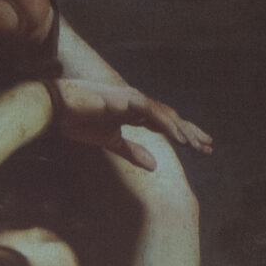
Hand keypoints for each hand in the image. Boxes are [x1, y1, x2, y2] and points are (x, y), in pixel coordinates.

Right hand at [50, 79, 212, 171]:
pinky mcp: (126, 100)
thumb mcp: (109, 141)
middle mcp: (138, 102)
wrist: (56, 107)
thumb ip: (132, 152)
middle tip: (208, 148)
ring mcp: (133, 99)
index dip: (182, 135)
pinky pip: (153, 114)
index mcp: (134, 111)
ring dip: (184, 131)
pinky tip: (180, 138)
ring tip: (199, 147)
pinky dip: (168, 126)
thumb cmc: (78, 120)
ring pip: (166, 116)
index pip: (164, 123)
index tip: (197, 148)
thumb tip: (154, 166)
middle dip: (191, 133)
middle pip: (171, 118)